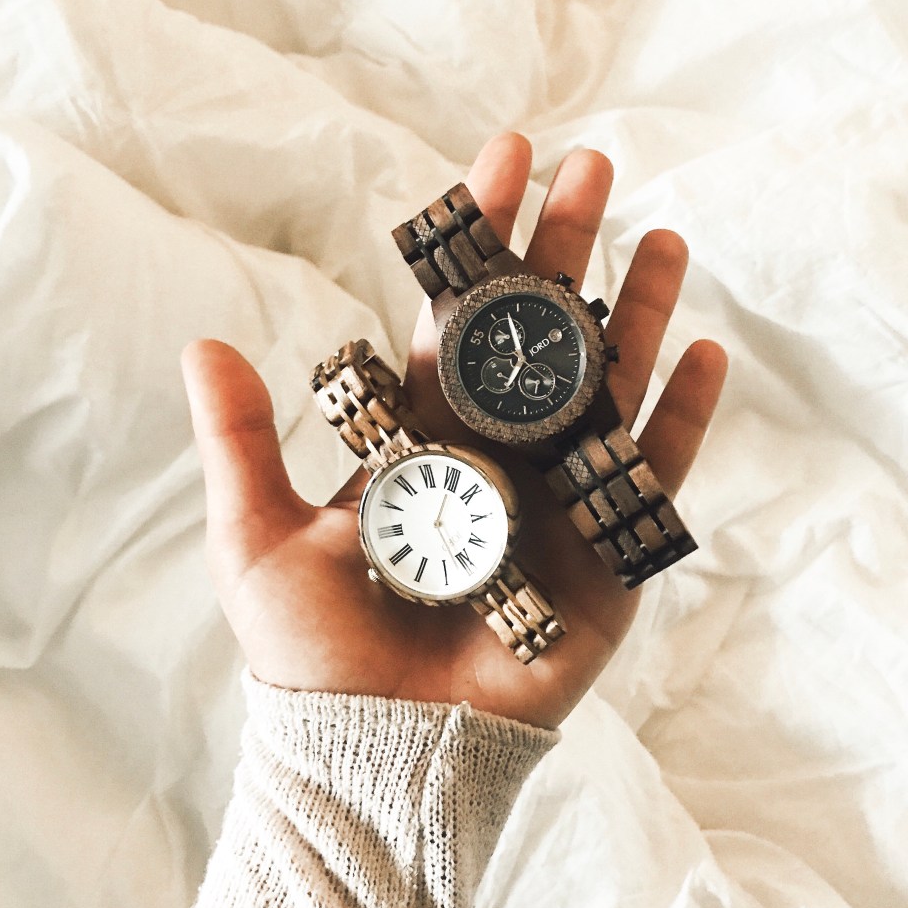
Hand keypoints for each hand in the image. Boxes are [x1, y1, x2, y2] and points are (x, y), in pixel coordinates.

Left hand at [181, 133, 727, 728]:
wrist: (379, 750)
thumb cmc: (315, 653)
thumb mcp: (258, 537)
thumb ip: (243, 440)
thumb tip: (204, 343)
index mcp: (426, 436)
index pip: (458, 319)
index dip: (482, 241)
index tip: (505, 157)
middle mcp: (500, 453)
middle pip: (542, 336)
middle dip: (568, 251)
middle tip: (595, 168)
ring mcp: (560, 497)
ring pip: (609, 387)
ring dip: (639, 315)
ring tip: (664, 240)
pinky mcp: (609, 555)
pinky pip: (656, 474)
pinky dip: (682, 418)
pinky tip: (704, 354)